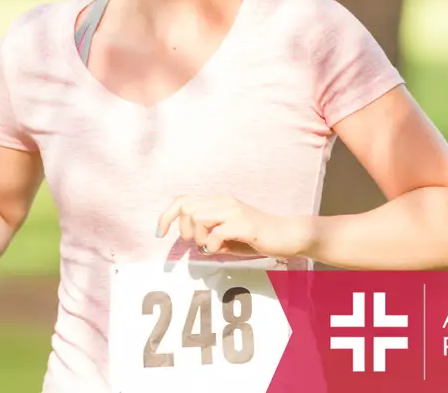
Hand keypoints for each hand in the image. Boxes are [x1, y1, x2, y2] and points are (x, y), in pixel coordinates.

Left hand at [156, 195, 308, 259]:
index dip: (166, 215)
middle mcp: (223, 202)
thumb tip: (191, 241)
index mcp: (217, 202)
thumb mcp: (226, 235)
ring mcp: (234, 211)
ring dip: (198, 237)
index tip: (161, 233)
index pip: (182, 199)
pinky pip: (216, 233)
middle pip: (186, 208)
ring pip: (197, 217)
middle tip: (198, 243)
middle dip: (184, 230)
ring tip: (211, 246)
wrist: (286, 235)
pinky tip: (222, 248)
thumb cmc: (255, 237)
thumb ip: (208, 234)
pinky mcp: (243, 224)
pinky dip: (213, 244)